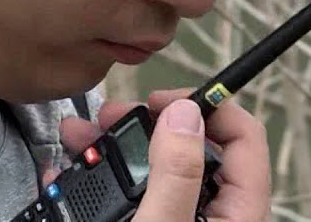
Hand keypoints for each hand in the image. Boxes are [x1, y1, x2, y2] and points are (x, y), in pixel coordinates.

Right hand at [49, 89, 270, 221]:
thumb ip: (176, 173)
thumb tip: (184, 113)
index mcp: (236, 214)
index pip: (244, 139)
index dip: (207, 106)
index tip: (161, 100)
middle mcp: (207, 214)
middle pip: (189, 147)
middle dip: (142, 122)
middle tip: (110, 116)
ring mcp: (173, 219)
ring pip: (149, 167)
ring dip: (108, 145)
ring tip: (76, 137)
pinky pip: (121, 194)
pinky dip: (93, 176)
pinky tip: (66, 169)